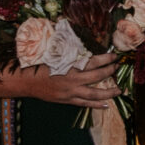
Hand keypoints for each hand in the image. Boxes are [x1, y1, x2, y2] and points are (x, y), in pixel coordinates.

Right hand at [0, 51, 123, 109]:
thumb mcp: (54, 53)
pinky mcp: (66, 100)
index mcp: (70, 64)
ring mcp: (70, 91)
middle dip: (110, 71)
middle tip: (117, 67)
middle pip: (98, 76)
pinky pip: (84, 104)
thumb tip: (80, 39)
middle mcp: (72, 78)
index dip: (107, 59)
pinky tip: (106, 106)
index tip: (115, 56)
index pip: (94, 61)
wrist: (24, 81)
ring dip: (109, 92)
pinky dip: (96, 105)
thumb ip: (69, 50)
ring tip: (120, 90)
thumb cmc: (38, 64)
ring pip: (94, 93)